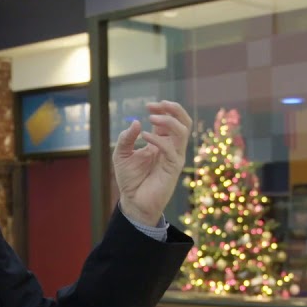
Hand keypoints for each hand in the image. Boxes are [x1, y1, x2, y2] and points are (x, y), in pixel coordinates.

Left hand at [112, 101, 191, 226]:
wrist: (133, 201)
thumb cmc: (130, 179)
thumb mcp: (121, 154)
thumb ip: (126, 138)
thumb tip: (137, 122)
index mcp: (161, 142)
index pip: (171, 120)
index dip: (163, 109)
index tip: (148, 105)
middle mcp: (171, 148)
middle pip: (184, 122)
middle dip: (173, 109)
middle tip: (156, 105)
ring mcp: (174, 157)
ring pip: (183, 132)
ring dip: (168, 121)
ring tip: (152, 118)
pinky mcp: (173, 168)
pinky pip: (171, 149)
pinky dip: (158, 139)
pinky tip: (144, 136)